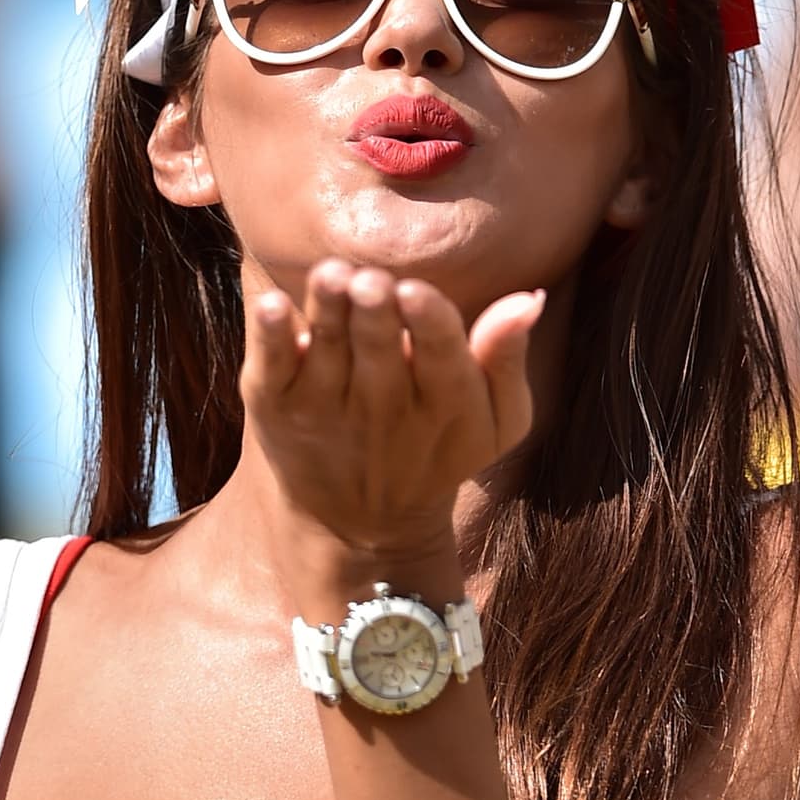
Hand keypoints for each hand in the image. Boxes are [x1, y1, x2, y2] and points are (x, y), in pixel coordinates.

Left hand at [240, 260, 545, 557]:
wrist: (364, 523)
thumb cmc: (439, 451)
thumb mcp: (497, 421)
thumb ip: (508, 360)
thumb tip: (528, 299)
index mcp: (444, 402)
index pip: (441, 357)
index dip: (429, 324)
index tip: (417, 291)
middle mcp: (382, 407)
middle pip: (379, 349)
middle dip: (375, 313)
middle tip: (371, 280)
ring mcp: (324, 407)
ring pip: (327, 350)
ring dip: (328, 312)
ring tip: (332, 276)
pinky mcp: (277, 406)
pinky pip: (272, 368)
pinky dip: (271, 339)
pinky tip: (273, 307)